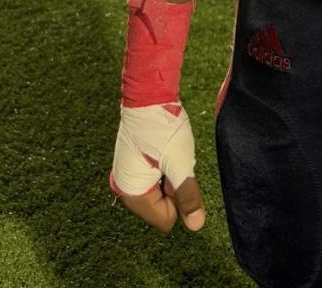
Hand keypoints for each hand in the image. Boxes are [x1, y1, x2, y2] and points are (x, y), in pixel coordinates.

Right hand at [110, 102, 206, 234]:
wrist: (148, 94)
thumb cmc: (162, 128)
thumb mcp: (180, 162)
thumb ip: (187, 195)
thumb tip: (196, 225)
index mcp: (132, 195)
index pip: (165, 220)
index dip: (177, 199)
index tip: (174, 172)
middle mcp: (125, 190)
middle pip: (162, 208)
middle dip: (172, 187)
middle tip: (170, 161)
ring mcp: (128, 177)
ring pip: (161, 192)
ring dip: (169, 176)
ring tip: (166, 153)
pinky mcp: (133, 165)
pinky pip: (156, 178)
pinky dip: (164, 167)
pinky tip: (162, 150)